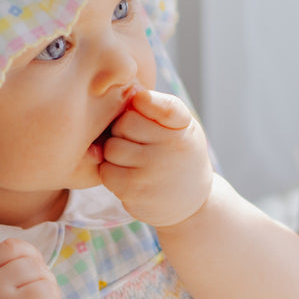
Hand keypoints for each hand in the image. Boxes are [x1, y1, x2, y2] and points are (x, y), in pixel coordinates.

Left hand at [100, 89, 213, 227]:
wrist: (192, 202)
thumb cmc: (179, 154)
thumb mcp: (183, 126)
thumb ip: (159, 106)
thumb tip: (129, 96)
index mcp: (181, 125)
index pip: (147, 100)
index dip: (140, 102)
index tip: (141, 105)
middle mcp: (169, 147)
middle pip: (122, 124)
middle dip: (123, 131)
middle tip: (136, 141)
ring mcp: (152, 172)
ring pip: (111, 148)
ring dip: (115, 153)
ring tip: (132, 159)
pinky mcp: (135, 193)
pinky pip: (106, 172)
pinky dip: (111, 173)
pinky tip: (128, 175)